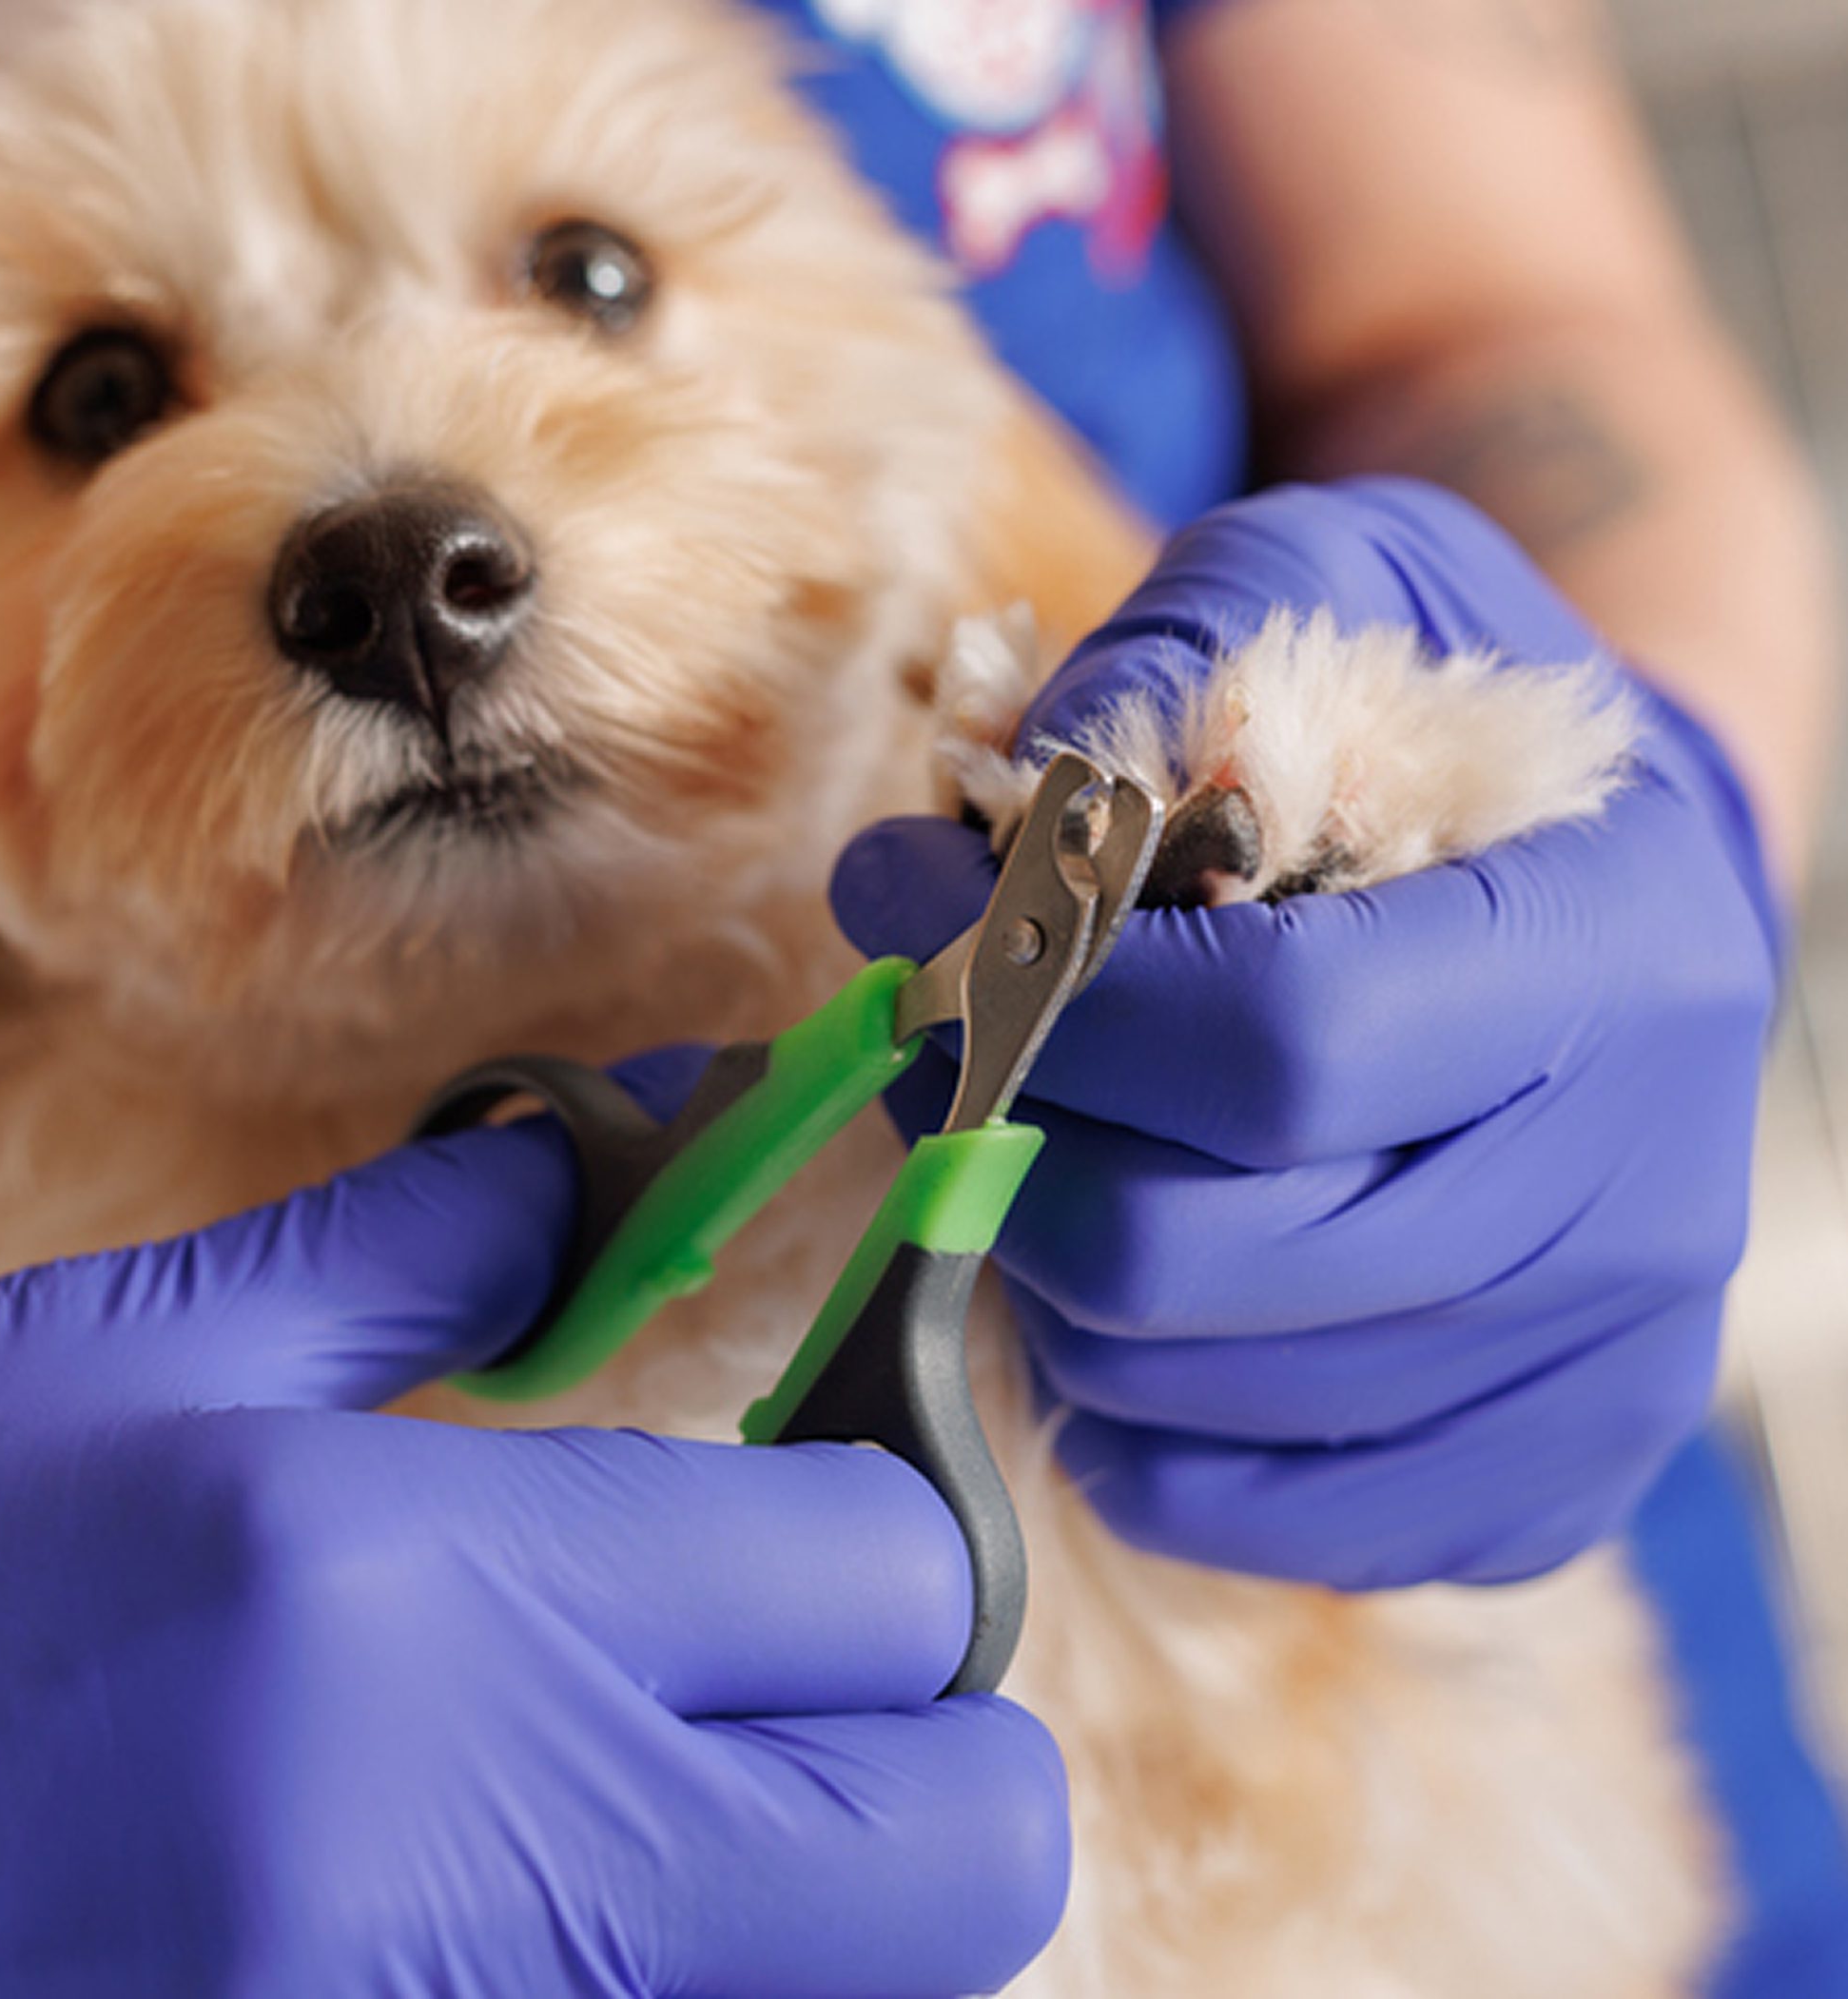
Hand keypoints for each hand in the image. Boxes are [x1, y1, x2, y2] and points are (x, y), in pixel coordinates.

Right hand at [0, 1096, 1066, 1994]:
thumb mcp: (121, 1371)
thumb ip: (415, 1255)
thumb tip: (598, 1154)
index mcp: (420, 1604)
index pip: (896, 1577)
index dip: (888, 1520)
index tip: (812, 1492)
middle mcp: (491, 1877)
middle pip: (973, 1845)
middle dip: (930, 1745)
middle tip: (789, 1670)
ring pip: (872, 1992)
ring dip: (839, 1894)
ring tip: (670, 1787)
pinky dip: (704, 1980)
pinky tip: (558, 1894)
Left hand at [835, 478, 1778, 1589]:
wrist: (1630, 897)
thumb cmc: (1464, 731)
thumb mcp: (1340, 587)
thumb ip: (1165, 658)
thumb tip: (965, 843)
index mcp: (1616, 947)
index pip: (1282, 1040)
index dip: (1061, 1004)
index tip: (941, 934)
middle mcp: (1639, 1193)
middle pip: (1197, 1252)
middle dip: (1005, 1141)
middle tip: (948, 1051)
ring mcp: (1597, 1369)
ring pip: (1182, 1393)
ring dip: (1042, 1264)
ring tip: (1040, 1140)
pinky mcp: (1537, 1489)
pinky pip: (1237, 1513)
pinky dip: (1117, 1408)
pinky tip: (1126, 1282)